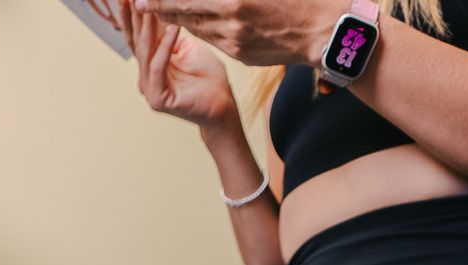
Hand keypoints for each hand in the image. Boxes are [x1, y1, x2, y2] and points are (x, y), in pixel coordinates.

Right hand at [129, 9, 235, 127]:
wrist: (222, 107)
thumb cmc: (208, 78)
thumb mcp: (188, 47)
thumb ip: (171, 33)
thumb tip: (161, 9)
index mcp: (150, 64)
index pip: (138, 35)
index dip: (133, 14)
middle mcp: (145, 76)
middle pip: (135, 41)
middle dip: (132, 15)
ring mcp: (149, 88)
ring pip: (145, 51)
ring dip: (147, 25)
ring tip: (149, 4)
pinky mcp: (158, 98)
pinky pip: (157, 66)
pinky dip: (164, 46)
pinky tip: (172, 27)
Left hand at [134, 0, 334, 67]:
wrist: (324, 31)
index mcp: (235, 0)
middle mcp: (231, 22)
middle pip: (186, 13)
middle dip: (163, 7)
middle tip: (143, 3)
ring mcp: (235, 41)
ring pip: (197, 28)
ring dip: (180, 17)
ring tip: (164, 9)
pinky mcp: (241, 55)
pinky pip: (214, 39)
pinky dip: (202, 28)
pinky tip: (195, 19)